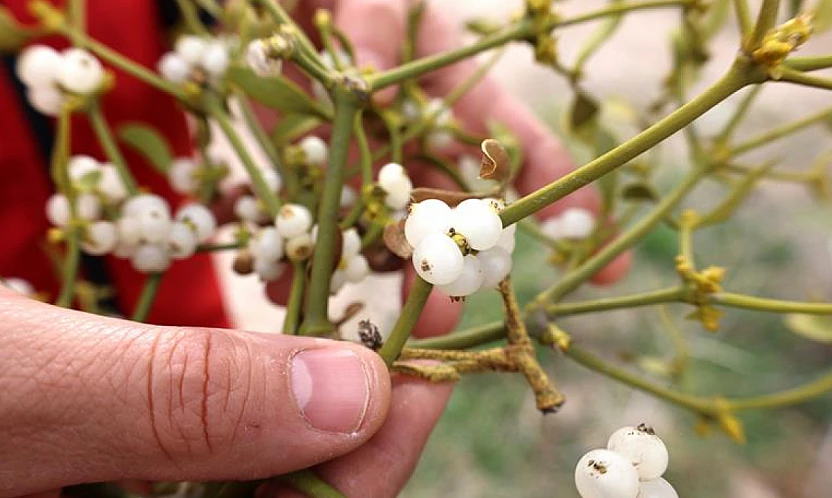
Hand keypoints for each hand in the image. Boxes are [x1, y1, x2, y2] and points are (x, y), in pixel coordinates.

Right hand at [0, 285, 452, 496]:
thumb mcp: (17, 393)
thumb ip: (175, 406)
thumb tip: (348, 393)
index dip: (380, 451)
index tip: (432, 354)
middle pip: (292, 485)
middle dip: (362, 399)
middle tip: (418, 302)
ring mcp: (133, 487)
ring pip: (257, 446)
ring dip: (315, 368)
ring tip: (369, 291)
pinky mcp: (118, 445)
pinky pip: (209, 416)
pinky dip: (255, 362)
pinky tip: (283, 310)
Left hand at [273, 0, 630, 338]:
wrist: (291, 15)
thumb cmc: (356, 5)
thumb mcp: (376, 10)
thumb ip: (376, 36)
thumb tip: (369, 78)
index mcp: (454, 105)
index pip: (516, 148)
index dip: (554, 192)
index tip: (590, 242)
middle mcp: (420, 150)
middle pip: (451, 218)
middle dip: (456, 268)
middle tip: (455, 311)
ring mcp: (369, 173)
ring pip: (385, 237)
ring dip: (384, 281)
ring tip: (383, 323)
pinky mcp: (315, 182)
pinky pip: (315, 228)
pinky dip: (304, 259)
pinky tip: (292, 285)